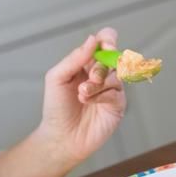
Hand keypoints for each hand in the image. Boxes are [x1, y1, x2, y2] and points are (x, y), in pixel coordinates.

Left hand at [39, 27, 125, 164]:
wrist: (61, 137)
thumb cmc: (57, 108)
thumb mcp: (57, 77)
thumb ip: (75, 58)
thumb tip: (93, 40)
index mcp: (88, 63)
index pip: (105, 42)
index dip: (108, 39)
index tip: (105, 44)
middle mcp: (103, 74)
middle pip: (115, 57)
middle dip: (101, 65)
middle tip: (91, 76)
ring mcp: (112, 89)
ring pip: (116, 75)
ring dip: (98, 83)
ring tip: (82, 94)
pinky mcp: (118, 104)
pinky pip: (117, 93)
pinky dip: (102, 95)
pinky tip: (89, 101)